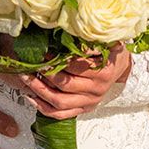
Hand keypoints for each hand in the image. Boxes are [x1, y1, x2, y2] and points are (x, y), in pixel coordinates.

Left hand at [6, 47, 128, 119]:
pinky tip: (30, 96)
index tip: (43, 51)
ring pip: (60, 102)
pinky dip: (43, 107)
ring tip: (26, 78)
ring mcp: (89, 102)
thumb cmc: (112, 52)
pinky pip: (61, 114)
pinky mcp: (84, 109)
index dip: (56, 59)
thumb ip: (89, 41)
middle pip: (65, 85)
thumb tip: (66, 34)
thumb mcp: (106, 42)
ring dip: (40, 91)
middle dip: (44, 73)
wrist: (122, 70)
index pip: (74, 67)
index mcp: (103, 72)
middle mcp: (96, 90)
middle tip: (30, 63)